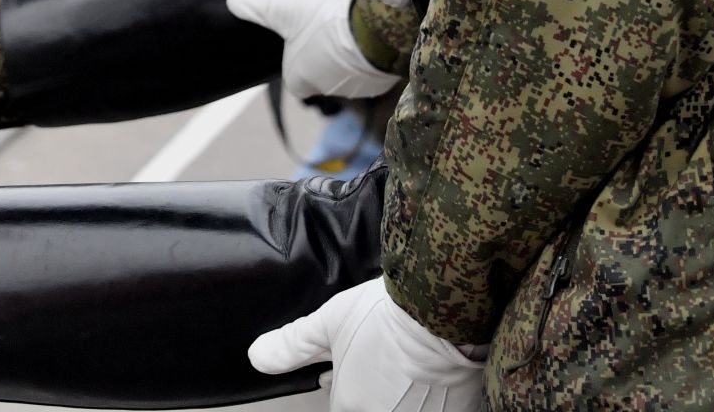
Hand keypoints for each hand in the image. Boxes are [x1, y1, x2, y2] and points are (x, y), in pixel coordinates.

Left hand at [226, 0, 401, 100]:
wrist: (377, 29)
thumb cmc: (325, 22)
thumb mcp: (286, 10)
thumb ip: (258, 8)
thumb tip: (232, 0)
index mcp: (301, 80)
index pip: (295, 80)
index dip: (297, 62)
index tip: (302, 42)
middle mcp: (328, 91)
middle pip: (322, 75)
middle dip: (326, 56)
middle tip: (330, 27)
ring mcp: (359, 88)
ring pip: (350, 72)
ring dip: (351, 55)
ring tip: (352, 26)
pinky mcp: (384, 80)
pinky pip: (375, 68)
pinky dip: (373, 54)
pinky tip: (373, 32)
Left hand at [249, 277, 485, 411]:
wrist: (442, 312)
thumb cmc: (384, 316)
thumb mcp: (328, 323)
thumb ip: (292, 345)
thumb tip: (257, 357)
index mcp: (351, 405)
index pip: (341, 407)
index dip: (341, 385)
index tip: (345, 370)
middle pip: (372, 408)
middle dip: (373, 391)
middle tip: (381, 365)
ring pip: (403, 408)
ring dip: (400, 393)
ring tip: (405, 366)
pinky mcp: (456, 411)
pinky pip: (436, 408)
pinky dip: (431, 395)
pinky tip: (432, 371)